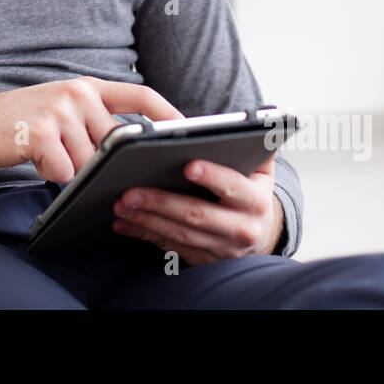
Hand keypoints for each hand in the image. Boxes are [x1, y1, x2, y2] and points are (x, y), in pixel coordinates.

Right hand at [0, 77, 185, 182]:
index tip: (190, 129)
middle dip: (101, 163)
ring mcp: (59, 110)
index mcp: (88, 87)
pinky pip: (64, 171)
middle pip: (115, 144)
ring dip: (70, 169)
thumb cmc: (20, 123)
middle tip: (74, 160)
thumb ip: (94, 121)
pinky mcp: (41, 131)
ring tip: (45, 154)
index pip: (141, 96)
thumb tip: (130, 150)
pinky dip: (51, 174)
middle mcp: (78, 93)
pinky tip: (33, 158)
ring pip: (89, 162)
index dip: (169, 113)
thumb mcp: (62, 110)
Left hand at [111, 154, 280, 264]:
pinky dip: (145, 234)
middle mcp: (243, 228)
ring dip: (147, 219)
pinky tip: (124, 223)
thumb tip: (253, 122)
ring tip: (122, 204)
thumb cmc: (250, 192)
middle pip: (197, 214)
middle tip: (131, 191)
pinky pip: (171, 247)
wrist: (260, 233)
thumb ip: (256, 146)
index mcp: (256, 200)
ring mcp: (223, 248)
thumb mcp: (261, 170)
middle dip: (161, 202)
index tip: (188, 166)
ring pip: (180, 234)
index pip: (233, 186)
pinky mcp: (204, 260)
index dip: (212, 176)